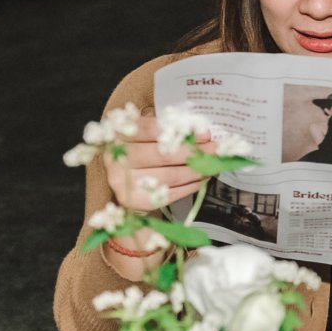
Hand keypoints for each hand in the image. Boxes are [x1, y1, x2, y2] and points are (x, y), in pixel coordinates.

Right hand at [97, 114, 214, 279]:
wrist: (122, 177)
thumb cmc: (139, 148)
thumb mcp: (146, 132)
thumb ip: (168, 128)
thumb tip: (201, 133)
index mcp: (119, 134)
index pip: (150, 129)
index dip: (180, 131)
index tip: (204, 133)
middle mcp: (117, 159)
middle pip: (162, 155)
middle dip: (194, 152)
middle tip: (215, 150)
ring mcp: (124, 182)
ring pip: (169, 176)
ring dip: (196, 171)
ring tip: (212, 165)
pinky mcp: (135, 201)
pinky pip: (169, 194)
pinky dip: (190, 186)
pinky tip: (201, 179)